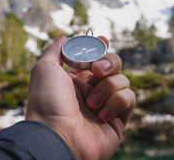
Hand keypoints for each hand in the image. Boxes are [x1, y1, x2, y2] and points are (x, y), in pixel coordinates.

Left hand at [26, 36, 135, 159]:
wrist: (56, 136)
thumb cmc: (47, 102)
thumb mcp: (44, 69)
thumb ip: (56, 50)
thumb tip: (65, 38)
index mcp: (75, 78)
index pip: (95, 57)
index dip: (101, 47)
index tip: (103, 40)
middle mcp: (91, 89)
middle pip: (114, 64)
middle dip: (108, 62)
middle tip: (97, 70)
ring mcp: (106, 104)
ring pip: (123, 80)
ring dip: (108, 88)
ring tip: (91, 104)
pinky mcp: (118, 119)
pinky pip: (129, 98)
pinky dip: (117, 101)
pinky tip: (102, 114)